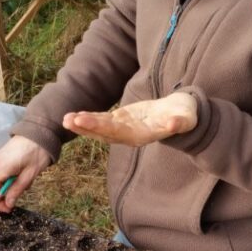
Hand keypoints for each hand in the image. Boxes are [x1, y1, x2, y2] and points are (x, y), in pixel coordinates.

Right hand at [0, 136, 51, 212]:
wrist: (39, 132)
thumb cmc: (37, 153)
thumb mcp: (30, 174)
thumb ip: (16, 190)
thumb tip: (8, 204)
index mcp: (0, 169)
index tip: (8, 209)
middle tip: (9, 204)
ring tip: (15, 190)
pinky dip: (1, 181)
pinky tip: (15, 180)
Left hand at [62, 92, 197, 146]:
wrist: (182, 114)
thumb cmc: (185, 115)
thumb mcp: (186, 118)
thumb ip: (180, 122)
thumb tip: (173, 124)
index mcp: (142, 134)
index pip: (118, 131)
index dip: (100, 126)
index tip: (84, 120)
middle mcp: (130, 135)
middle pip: (105, 133)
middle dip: (86, 127)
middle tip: (68, 120)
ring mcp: (124, 129)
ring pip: (100, 129)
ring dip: (83, 125)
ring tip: (65, 119)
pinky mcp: (122, 121)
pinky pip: (102, 121)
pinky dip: (88, 119)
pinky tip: (74, 116)